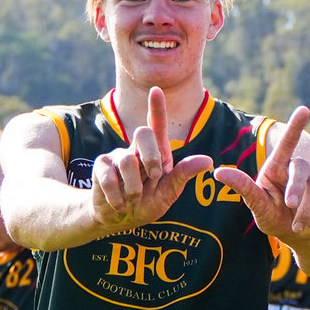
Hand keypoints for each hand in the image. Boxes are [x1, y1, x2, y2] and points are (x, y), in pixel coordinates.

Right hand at [90, 87, 210, 230]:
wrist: (121, 219)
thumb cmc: (148, 202)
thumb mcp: (170, 193)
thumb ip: (184, 175)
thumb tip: (208, 161)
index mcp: (157, 153)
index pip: (156, 126)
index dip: (157, 108)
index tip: (156, 90)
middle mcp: (136, 149)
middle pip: (142, 133)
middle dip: (151, 157)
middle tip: (154, 177)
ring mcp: (117, 156)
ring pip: (127, 161)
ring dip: (134, 188)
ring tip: (134, 199)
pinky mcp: (101, 167)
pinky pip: (109, 177)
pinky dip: (118, 197)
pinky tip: (120, 204)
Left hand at [213, 107, 309, 240]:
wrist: (299, 234)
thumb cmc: (273, 217)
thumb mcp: (257, 205)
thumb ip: (243, 187)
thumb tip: (218, 172)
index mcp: (276, 167)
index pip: (286, 144)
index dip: (296, 127)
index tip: (304, 109)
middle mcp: (296, 168)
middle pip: (301, 168)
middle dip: (297, 188)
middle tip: (290, 206)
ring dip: (307, 210)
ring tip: (297, 226)